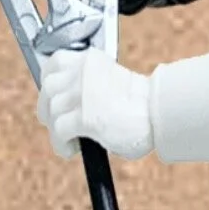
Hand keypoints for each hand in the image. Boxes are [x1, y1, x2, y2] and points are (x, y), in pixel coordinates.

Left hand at [38, 50, 153, 160]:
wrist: (161, 113)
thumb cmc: (143, 105)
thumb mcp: (111, 83)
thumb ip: (89, 88)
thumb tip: (70, 109)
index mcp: (91, 60)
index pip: (55, 63)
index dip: (50, 83)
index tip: (52, 96)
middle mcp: (82, 72)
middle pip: (47, 88)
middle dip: (48, 109)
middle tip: (58, 124)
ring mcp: (82, 93)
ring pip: (52, 111)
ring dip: (56, 130)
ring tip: (70, 141)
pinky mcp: (84, 116)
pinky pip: (58, 131)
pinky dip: (61, 144)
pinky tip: (71, 150)